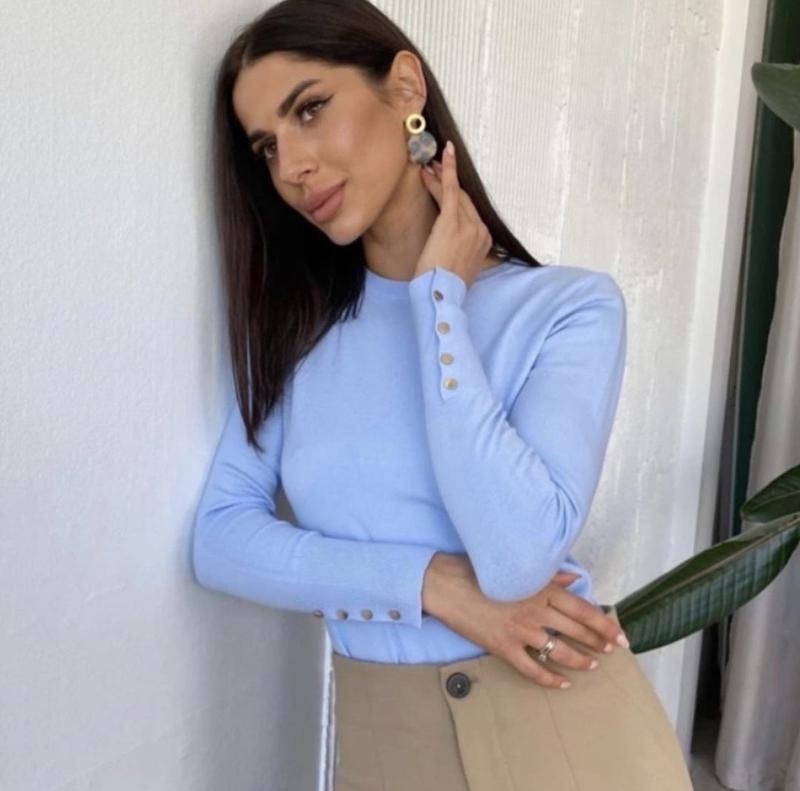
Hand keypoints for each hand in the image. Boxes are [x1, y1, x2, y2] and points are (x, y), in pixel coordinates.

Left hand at [415, 140, 492, 287]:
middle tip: (434, 165)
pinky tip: (442, 156)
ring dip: (441, 176)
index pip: (469, 212)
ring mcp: (469, 226)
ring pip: (454, 194)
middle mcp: (481, 231)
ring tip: (428, 164)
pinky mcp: (453, 222)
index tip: (445, 184)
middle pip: (463, 200)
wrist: (441, 295)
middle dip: (448, 181)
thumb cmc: (445, 286)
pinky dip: (447, 171)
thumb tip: (456, 251)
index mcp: (484, 242)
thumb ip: (464, 255)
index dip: (456, 196)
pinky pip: (450, 190)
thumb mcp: (461, 269)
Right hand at [428, 557, 627, 689]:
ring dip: (580, 660)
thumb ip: (548, 574)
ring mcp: (521, 631)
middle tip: (612, 650)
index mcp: (541, 588)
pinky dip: (550, 679)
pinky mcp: (504, 647)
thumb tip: (572, 578)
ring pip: (560, 652)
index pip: (583, 609)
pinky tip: (563, 684)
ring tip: (593, 665)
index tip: (619, 634)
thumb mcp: (517, 567)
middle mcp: (536, 611)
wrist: (446, 585)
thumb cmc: (478, 570)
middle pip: (576, 630)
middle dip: (598, 642)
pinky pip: (532, 669)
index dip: (604, 624)